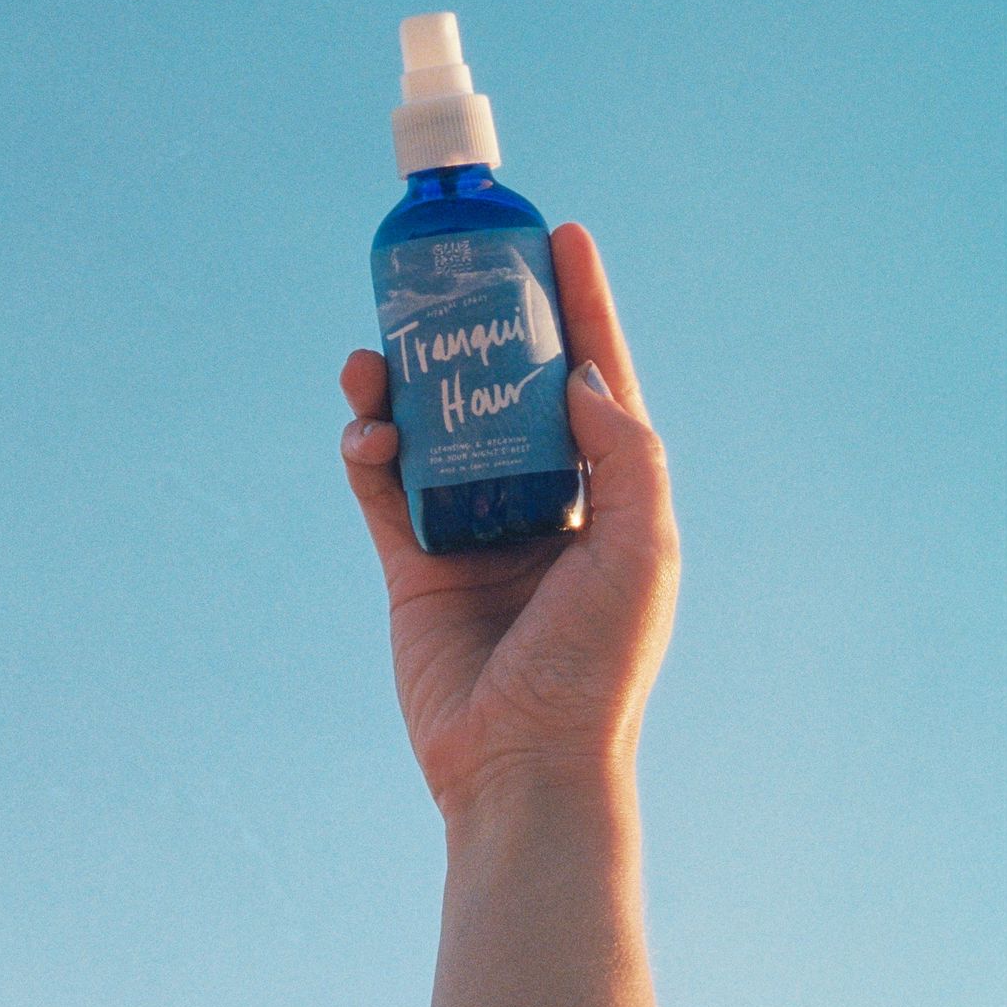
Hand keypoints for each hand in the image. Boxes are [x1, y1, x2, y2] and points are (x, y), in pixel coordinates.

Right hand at [340, 223, 679, 825]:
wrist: (523, 771)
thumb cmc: (598, 666)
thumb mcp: (641, 551)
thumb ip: (622, 454)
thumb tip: (577, 375)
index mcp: (607, 495)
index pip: (594, 378)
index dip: (582, 305)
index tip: (563, 235)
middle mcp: (541, 502)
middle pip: (500, 389)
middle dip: (473, 331)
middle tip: (442, 280)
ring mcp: (474, 530)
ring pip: (432, 428)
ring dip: (402, 385)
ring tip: (373, 358)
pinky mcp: (414, 563)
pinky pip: (382, 487)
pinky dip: (368, 449)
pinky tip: (365, 431)